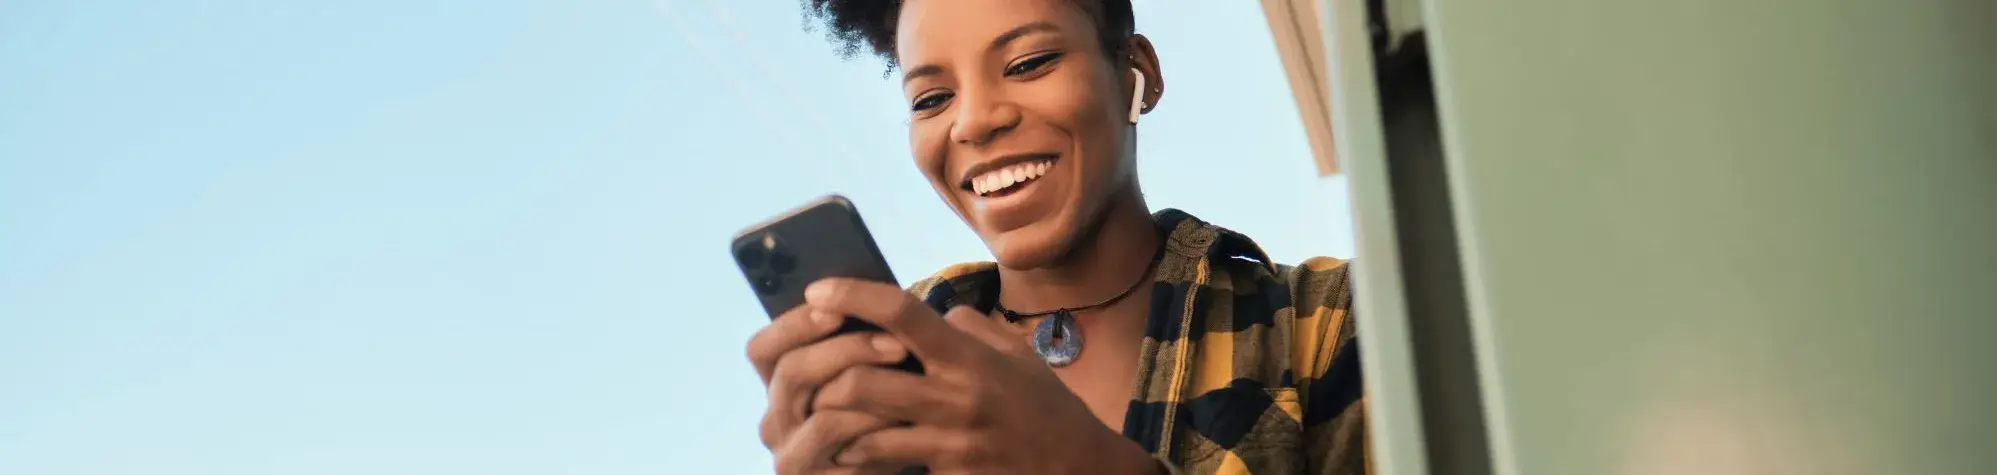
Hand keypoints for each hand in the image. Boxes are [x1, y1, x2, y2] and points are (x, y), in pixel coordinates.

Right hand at [747, 303, 913, 473]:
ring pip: (818, 405)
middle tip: (897, 343)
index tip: (834, 308)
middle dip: (847, 348)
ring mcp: (790, 453)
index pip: (764, 348)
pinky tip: (901, 414)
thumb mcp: (869, 377)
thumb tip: (869, 294)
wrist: (900, 470)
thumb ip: (857, 343)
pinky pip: (835, 437)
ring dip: (865, 382)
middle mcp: (775, 420)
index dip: (794, 324)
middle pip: (791, 369)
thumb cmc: (885, 422)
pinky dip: (869, 419)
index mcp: (782, 388)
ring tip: (908, 374)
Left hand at [800, 278, 1163, 474]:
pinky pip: (887, 465)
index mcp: (969, 357)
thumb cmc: (1044, 407)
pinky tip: (851, 452)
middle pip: (862, 381)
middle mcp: (957, 398)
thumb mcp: (1014, 355)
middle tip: (807, 373)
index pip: (901, 314)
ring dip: (833, 424)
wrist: (1079, 470)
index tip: (816, 290)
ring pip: (864, 432)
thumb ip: (966, 328)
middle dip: (824, 378)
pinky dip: (859, 457)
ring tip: (819, 415)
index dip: (852, 297)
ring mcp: (950, 444)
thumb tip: (924, 309)